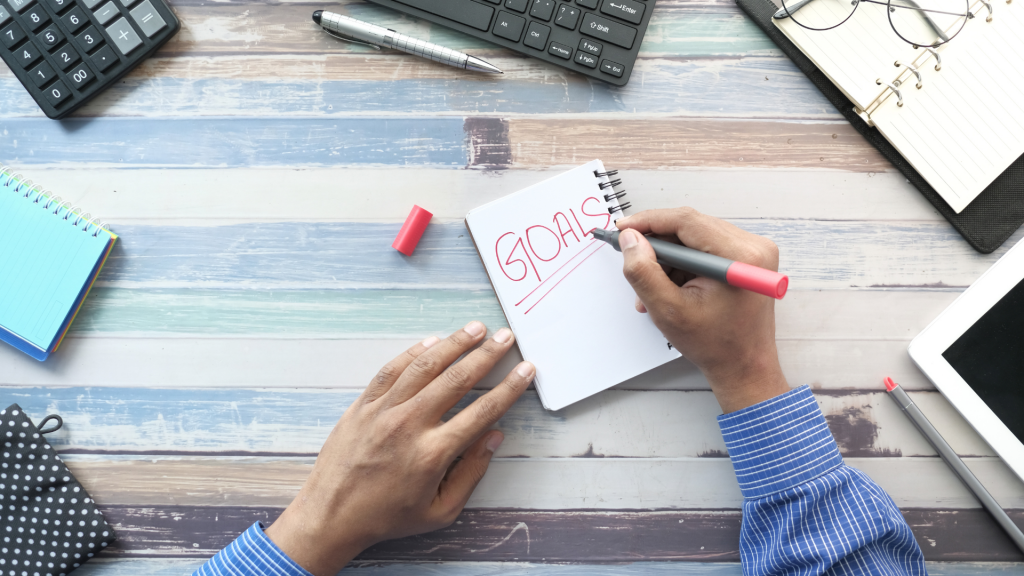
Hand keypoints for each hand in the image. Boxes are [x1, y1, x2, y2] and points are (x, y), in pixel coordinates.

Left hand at [265, 321, 534, 575]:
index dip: (509, 388)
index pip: (482, 411)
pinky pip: (392, 370)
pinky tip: (433, 341)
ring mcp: (384, 411)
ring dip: (454, 343)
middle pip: (457, 379)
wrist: (331, 515)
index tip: (525, 370)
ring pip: (425, 366)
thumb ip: (472, 473)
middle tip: (505, 337)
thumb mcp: (440, 511)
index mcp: (433, 454)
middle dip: (486, 354)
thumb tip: (494, 437)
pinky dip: (413, 351)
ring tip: (476, 328)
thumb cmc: (388, 517)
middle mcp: (410, 425)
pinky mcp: (363, 405)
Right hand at [616, 207, 789, 412]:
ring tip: (651, 289)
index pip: (686, 221)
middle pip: (691, 226)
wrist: (744, 366)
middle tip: (631, 257)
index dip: (649, 221)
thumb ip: (644, 272)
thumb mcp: (668, 310)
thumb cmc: (715, 345)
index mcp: (739, 256)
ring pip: (695, 237)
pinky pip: (705, 248)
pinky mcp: (747, 259)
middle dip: (657, 244)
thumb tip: (630, 238)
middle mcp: (752, 246)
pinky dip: (682, 265)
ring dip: (668, 259)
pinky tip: (670, 288)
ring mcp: (753, 251)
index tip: (623, 228)